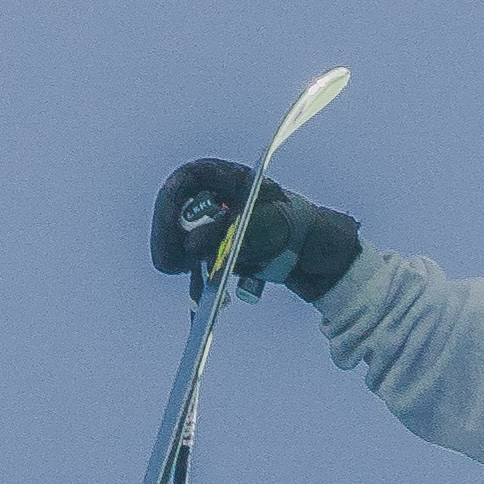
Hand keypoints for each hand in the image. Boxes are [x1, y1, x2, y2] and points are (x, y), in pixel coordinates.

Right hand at [149, 160, 360, 300]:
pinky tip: (200, 307)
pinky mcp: (218, 250)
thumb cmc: (298, 228)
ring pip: (183, 242)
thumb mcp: (268, 228)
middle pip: (176, 213)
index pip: (185, 180)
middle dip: (169, 240)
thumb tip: (190, 247)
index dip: (170, 203)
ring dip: (182, 266)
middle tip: (168, 266)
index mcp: (227, 177)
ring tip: (191, 291)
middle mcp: (215, 198)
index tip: (168, 230)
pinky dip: (199, 284)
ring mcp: (214, 224)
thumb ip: (229, 235)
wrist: (316, 253)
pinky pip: (197, 266)